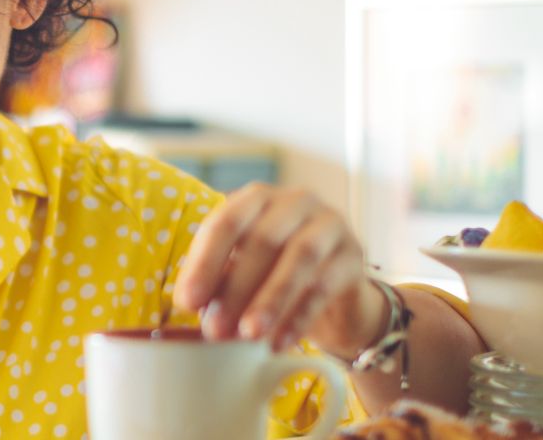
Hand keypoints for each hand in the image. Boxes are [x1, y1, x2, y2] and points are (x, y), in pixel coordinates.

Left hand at [173, 183, 385, 354]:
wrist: (334, 296)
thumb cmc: (274, 275)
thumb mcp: (240, 273)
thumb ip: (215, 280)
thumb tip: (188, 301)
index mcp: (257, 199)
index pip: (226, 223)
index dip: (204, 263)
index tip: (187, 303)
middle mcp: (295, 201)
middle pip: (263, 240)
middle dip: (236, 288)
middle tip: (216, 329)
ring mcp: (329, 223)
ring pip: (299, 258)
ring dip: (270, 300)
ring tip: (248, 335)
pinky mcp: (354, 254)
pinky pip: (326, 284)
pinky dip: (299, 316)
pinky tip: (279, 343)